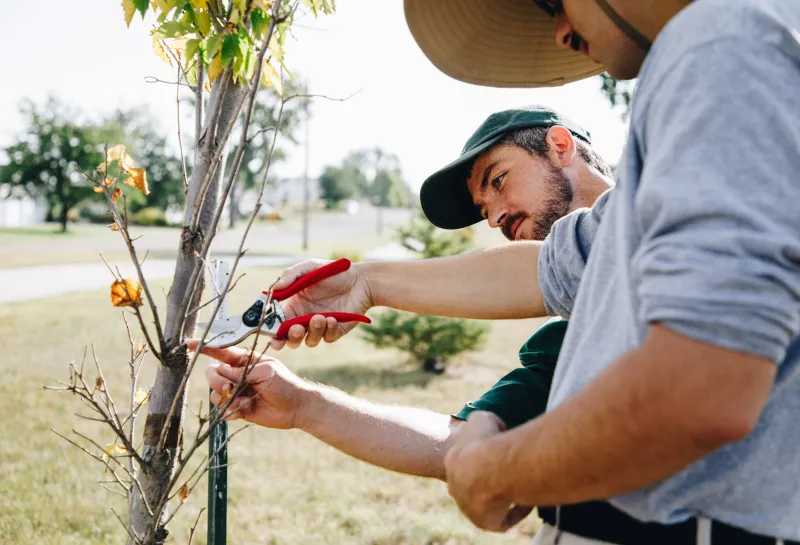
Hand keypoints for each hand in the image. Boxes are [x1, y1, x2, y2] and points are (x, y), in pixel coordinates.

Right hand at [188, 340, 314, 429]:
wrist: (296, 407)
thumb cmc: (284, 383)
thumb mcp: (264, 371)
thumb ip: (240, 372)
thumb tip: (220, 373)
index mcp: (245, 360)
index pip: (221, 351)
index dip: (206, 348)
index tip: (190, 345)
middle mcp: (238, 374)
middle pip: (212, 374)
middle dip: (217, 381)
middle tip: (230, 387)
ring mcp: (237, 391)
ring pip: (215, 393)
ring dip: (226, 398)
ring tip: (244, 401)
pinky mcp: (238, 408)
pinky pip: (222, 410)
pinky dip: (230, 411)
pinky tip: (244, 410)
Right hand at [270, 259, 373, 349]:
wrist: (360, 280)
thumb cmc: (332, 272)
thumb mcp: (309, 268)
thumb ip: (290, 276)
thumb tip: (273, 289)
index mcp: (294, 306)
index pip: (279, 324)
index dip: (274, 332)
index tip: (273, 335)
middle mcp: (305, 319)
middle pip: (291, 339)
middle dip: (291, 337)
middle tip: (297, 328)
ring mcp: (320, 326)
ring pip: (309, 340)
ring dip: (313, 331)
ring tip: (320, 317)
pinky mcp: (335, 331)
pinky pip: (327, 338)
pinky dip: (328, 330)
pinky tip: (332, 319)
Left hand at [444, 411, 532, 531]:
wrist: (486, 468)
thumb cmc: (485, 441)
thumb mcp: (481, 418)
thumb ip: (484, 420)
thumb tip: (496, 426)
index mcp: (453, 463)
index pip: (468, 463)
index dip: (486, 459)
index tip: (503, 455)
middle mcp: (457, 488)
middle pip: (477, 486)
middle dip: (494, 480)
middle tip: (514, 472)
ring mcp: (468, 507)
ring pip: (490, 504)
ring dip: (505, 496)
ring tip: (524, 485)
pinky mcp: (484, 522)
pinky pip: (502, 521)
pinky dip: (516, 512)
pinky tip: (528, 502)